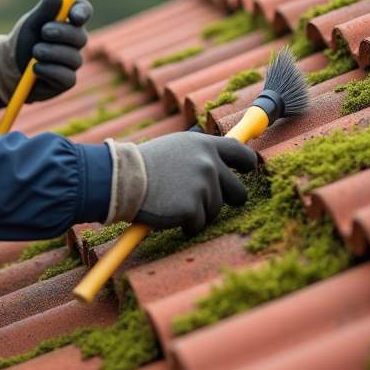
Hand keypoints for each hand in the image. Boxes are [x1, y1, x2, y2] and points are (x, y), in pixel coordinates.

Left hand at [0, 0, 92, 103]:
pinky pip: (66, 76)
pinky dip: (48, 70)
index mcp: (68, 22)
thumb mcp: (31, 23)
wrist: (10, 68)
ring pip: (72, 57)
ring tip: (34, 52)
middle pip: (80, 36)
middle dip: (62, 33)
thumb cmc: (23, 41)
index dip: (82, 12)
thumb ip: (45, 9)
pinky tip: (35, 69)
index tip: (73, 15)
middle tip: (44, 31)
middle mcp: (75, 42)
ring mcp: (72, 62)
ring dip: (50, 53)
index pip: (83, 12)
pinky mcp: (67, 81)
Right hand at [132, 133, 252, 234]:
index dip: (247, 164)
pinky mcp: (193, 208)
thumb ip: (199, 154)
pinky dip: (185, 223)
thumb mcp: (175, 147)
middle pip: (237, 191)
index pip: (241, 153)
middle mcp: (208, 164)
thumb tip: (217, 162)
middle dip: (225, 199)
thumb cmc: (144, 164)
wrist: (122, 178)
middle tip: (205, 200)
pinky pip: (198, 224)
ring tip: (173, 201)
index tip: (244, 170)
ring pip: (215, 210)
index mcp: (204, 145)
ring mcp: (203, 186)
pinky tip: (168, 212)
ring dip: (198, 211)